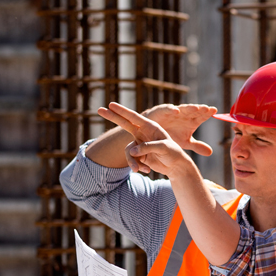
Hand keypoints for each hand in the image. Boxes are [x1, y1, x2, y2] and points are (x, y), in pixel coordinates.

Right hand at [98, 102, 213, 174]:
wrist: (176, 167)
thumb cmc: (173, 153)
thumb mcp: (163, 148)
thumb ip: (147, 147)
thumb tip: (133, 151)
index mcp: (150, 127)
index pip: (134, 117)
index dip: (122, 111)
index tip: (111, 104)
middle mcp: (143, 133)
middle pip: (124, 124)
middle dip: (112, 117)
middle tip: (99, 109)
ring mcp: (140, 144)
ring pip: (128, 151)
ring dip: (132, 161)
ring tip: (139, 169)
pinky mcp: (139, 155)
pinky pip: (132, 160)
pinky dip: (138, 166)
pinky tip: (147, 170)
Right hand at [141, 103, 215, 155]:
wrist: (153, 132)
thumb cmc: (171, 134)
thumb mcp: (185, 142)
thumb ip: (197, 146)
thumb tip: (211, 152)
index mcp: (191, 120)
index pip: (201, 116)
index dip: (207, 113)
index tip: (215, 111)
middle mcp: (184, 114)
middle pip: (194, 111)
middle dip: (200, 109)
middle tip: (208, 108)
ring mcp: (173, 112)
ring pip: (182, 109)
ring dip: (189, 108)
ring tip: (196, 108)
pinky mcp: (162, 111)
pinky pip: (167, 110)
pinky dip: (171, 110)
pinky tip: (176, 111)